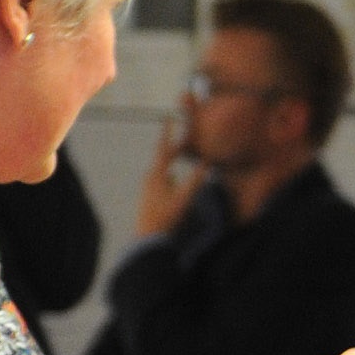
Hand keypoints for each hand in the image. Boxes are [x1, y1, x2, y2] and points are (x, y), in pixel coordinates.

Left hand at [135, 117, 197, 239]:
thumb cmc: (166, 217)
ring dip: (174, 167)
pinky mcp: (149, 198)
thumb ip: (195, 180)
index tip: (169, 116)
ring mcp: (148, 189)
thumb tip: (207, 164)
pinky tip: (176, 186)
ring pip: (164, 172)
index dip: (168, 132)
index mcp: (157, 174)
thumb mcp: (184, 198)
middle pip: (164, 159)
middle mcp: (150, 178)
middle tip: (184, 143)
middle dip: (175, 151)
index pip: (164, 148)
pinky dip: (171, 180)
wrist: (148, 238)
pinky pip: (163, 183)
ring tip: (183, 165)